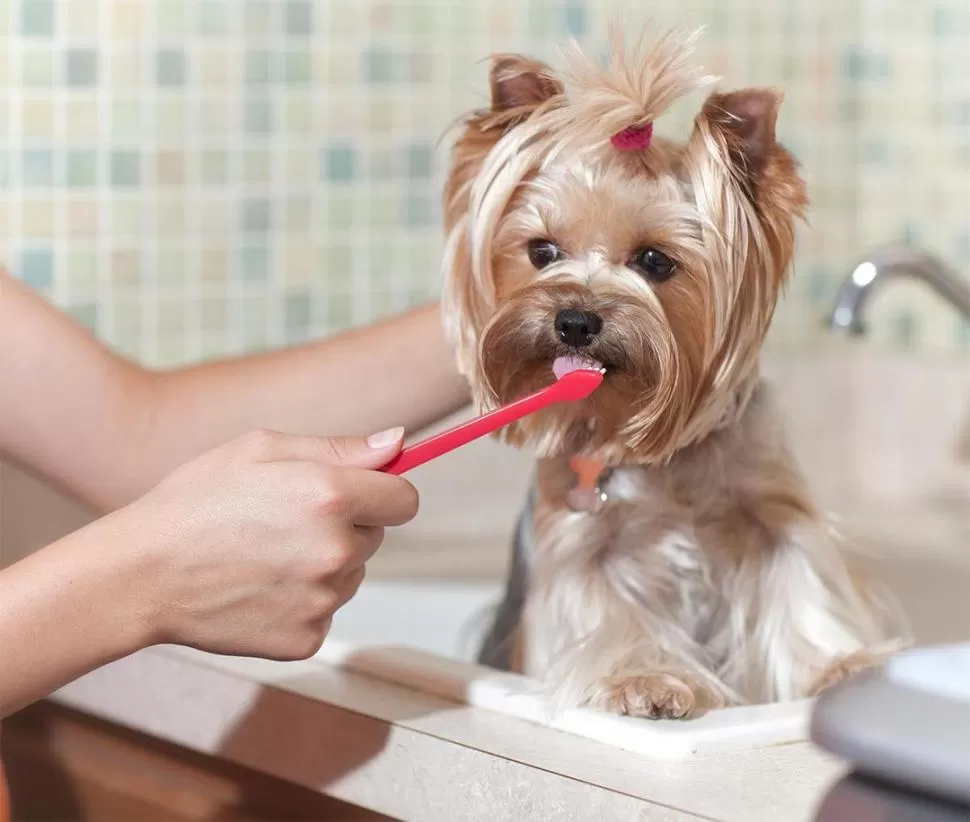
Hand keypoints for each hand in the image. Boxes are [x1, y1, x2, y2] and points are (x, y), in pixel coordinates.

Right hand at [111, 426, 416, 659]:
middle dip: (347, 526)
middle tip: (287, 521)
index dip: (384, 493)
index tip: (363, 493)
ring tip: (266, 554)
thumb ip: (341, 448)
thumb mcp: (262, 449)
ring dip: (326, 564)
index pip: (405, 500)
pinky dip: (303, 601)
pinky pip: (326, 610)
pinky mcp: (306, 638)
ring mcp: (322, 600)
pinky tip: (260, 586)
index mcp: (330, 495)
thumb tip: (398, 442)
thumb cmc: (196, 501)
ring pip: (351, 574)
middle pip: (376, 537)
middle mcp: (335, 550)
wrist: (141, 575)